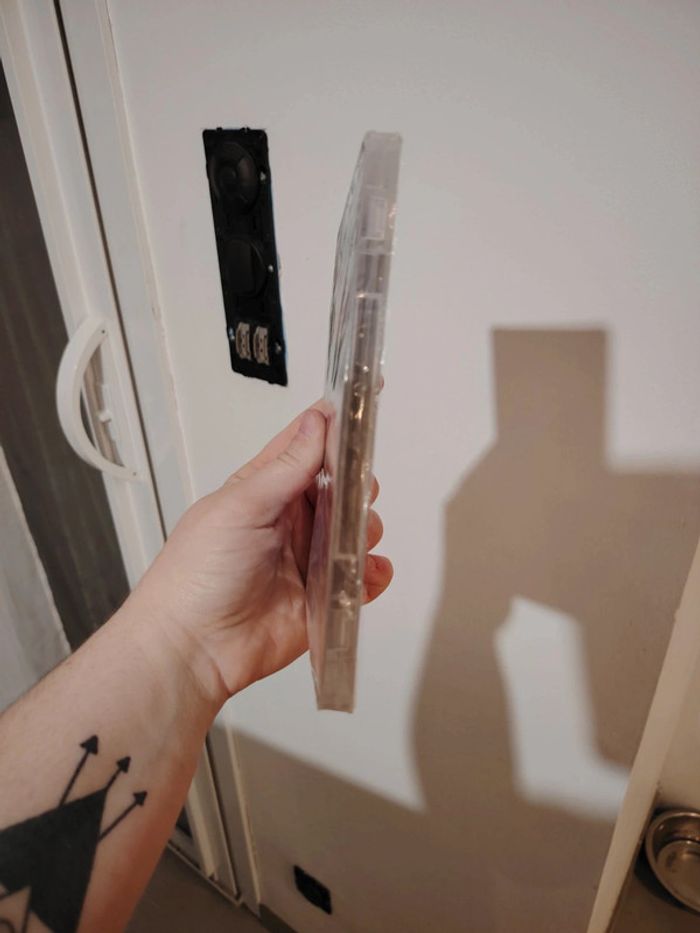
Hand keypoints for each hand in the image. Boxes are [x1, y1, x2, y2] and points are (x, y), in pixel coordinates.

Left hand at [130, 406, 392, 706]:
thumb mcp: (242, 506)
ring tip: (351, 543)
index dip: (333, 427)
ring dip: (364, 530)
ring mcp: (307, 560)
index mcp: (265, 489)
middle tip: (355, 493)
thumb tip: (316, 421)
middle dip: (357, 486)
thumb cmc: (198, 573)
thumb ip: (287, 467)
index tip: (361, 410)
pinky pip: (361, 579)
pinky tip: (363, 573)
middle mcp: (289, 521)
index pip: (305, 447)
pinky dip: (371, 574)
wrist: (193, 648)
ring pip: (356, 531)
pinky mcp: (322, 598)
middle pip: (341, 488)